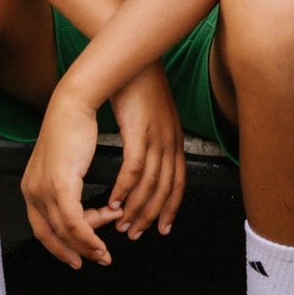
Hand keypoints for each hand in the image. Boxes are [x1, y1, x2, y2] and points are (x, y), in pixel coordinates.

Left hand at [21, 85, 117, 268]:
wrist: (74, 103)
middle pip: (52, 235)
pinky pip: (74, 220)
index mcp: (32, 187)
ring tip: (107, 247)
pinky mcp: (60, 184)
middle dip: (76, 252)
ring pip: (65, 231)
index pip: (42, 229)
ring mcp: (44, 188)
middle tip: (99, 257)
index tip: (79, 256)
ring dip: (89, 244)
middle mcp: (33, 191)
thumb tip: (81, 206)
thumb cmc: (73, 126)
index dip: (60, 247)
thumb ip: (68, 185)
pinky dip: (89, 234)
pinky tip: (102, 237)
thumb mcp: (66, 162)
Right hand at [107, 62, 185, 239]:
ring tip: (122, 224)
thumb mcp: (154, 118)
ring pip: (151, 184)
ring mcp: (156, 137)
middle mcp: (170, 142)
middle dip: (151, 216)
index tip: (162, 228)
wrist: (134, 61)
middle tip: (135, 233)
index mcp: (175, 140)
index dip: (171, 208)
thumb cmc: (140, 88)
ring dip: (136, 208)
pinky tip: (114, 200)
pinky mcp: (139, 131)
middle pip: (166, 190)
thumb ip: (153, 140)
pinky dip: (125, 188)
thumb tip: (147, 160)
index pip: (179, 183)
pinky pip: (135, 168)